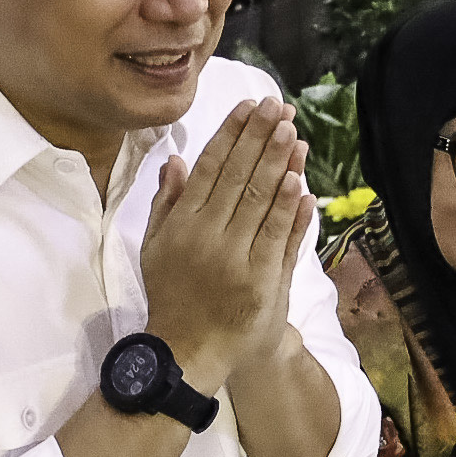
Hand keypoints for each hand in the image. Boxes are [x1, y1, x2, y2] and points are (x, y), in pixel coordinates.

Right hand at [139, 96, 315, 391]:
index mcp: (181, 224)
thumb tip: (176, 160)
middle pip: (239, 177)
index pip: (210, 168)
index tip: (249, 106)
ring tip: (293, 131)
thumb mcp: (155, 247)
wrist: (190, 350)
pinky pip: (278, 238)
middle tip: (278, 107)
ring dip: (279, 164)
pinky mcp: (262, 281)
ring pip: (261, 202)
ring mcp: (236, 259)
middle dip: (260, 138)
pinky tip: (300, 181)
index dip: (231, 134)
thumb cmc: (172, 295)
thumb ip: (166, 202)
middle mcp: (208, 236)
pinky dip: (290, 210)